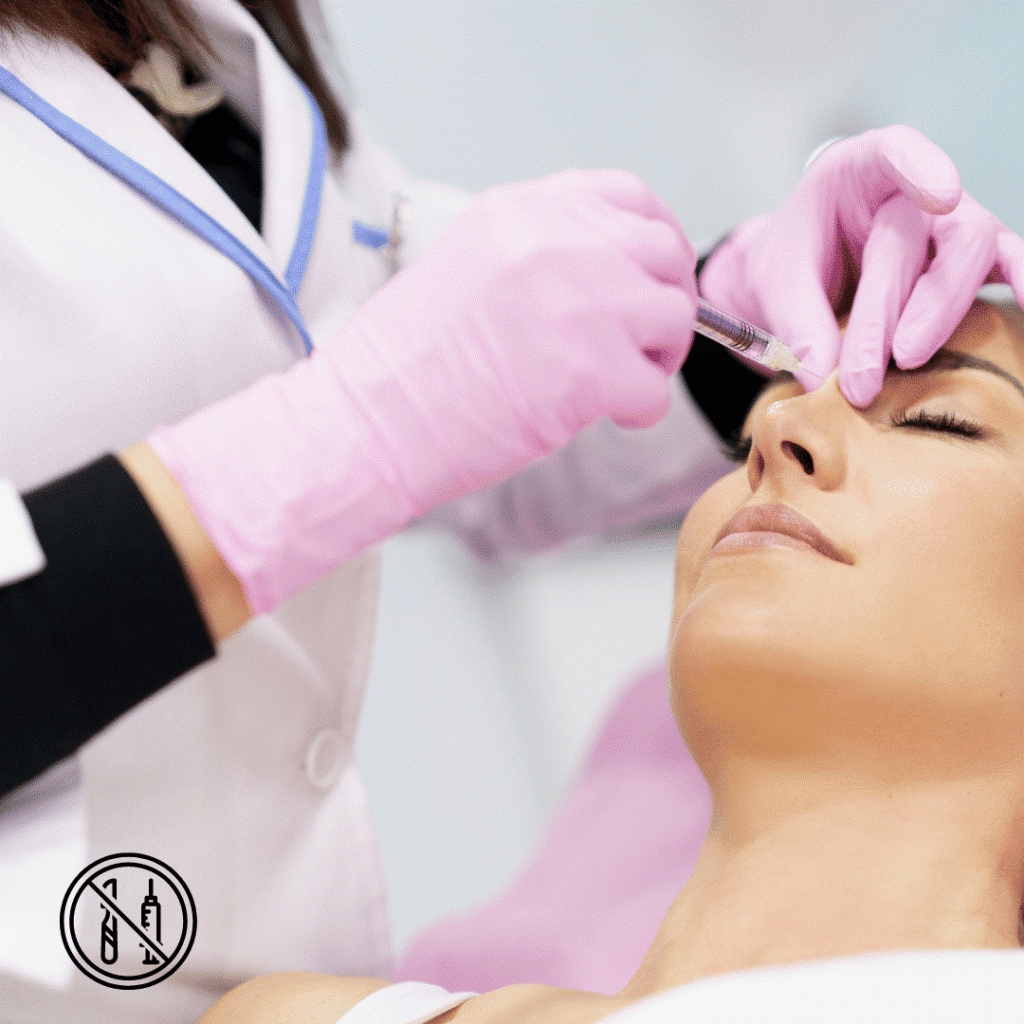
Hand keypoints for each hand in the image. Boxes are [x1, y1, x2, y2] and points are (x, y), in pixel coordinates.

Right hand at [150, 169, 696, 611]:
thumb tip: (608, 276)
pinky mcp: (590, 369)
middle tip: (646, 344)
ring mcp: (577, 300)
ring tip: (620, 385)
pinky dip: (641, 410)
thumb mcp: (468, 267)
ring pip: (674, 318)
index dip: (656, 240)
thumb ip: (540, 255)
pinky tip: (606, 417)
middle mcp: (556, 241)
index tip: (655, 277)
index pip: (629, 197)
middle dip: (667, 301)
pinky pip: (656, 389)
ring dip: (658, 357)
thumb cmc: (402, 364)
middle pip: (663, 253)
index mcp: (522, 211)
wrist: (365, 421)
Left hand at [699, 125, 1021, 403]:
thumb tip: (820, 379)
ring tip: (905, 360)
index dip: (924, 166)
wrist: (798, 284)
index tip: (944, 193)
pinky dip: (1019, 282)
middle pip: (936, 231)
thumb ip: (798, 328)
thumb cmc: (790, 269)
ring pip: (972, 254)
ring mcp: (945, 228)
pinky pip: (1005, 267)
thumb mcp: (777, 291)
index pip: (895, 152)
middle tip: (873, 363)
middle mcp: (913, 192)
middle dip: (904, 303)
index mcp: (857, 173)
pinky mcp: (964, 266)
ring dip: (940, 311)